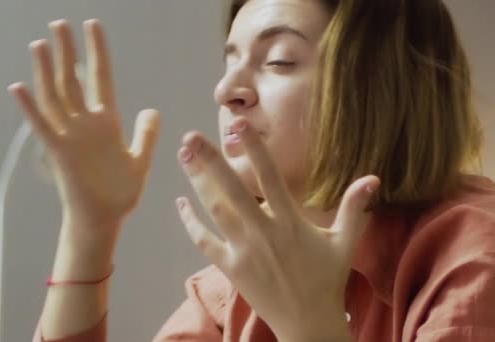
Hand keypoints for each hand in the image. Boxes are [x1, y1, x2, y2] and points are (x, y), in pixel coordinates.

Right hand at [8, 19, 160, 240]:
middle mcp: (86, 124)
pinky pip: (42, 127)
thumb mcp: (140, 160)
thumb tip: (151, 109)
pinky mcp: (59, 153)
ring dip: (47, 71)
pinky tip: (18, 88)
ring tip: (40, 44)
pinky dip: (30, 109)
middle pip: (73, 80)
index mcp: (107, 122)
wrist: (103, 220)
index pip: (101, 77)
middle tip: (59, 23)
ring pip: (56, 96)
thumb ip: (146, 134)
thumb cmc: (120, 194)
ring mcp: (71, 136)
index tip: (92, 26)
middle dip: (67, 51)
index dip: (97, 51)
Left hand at [175, 118, 378, 340]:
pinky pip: (205, 243)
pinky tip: (180, 203)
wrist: (308, 323)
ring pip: (215, 211)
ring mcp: (244, 251)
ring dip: (197, 183)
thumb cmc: (327, 280)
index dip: (254, 149)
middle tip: (190, 137)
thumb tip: (373, 177)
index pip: (270, 177)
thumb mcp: (345, 243)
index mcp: (290, 222)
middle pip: (232, 191)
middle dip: (210, 162)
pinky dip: (191, 223)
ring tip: (183, 157)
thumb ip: (354, 208)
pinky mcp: (230, 268)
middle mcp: (263, 232)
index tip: (239, 124)